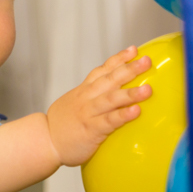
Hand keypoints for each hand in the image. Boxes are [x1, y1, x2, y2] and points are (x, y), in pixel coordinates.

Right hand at [44, 46, 151, 166]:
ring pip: (111, 99)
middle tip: (146, 61)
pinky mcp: (91, 130)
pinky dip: (122, 115)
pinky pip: (109, 121)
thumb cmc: (63, 125)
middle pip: (110, 79)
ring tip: (148, 89)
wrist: (44, 141)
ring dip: (130, 93)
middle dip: (130, 69)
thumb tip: (113, 92)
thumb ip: (92, 97)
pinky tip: (136, 111)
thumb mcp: (74, 103)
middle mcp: (87, 98)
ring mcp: (89, 113)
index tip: (134, 50)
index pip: (103, 70)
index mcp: (84, 90)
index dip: (118, 59)